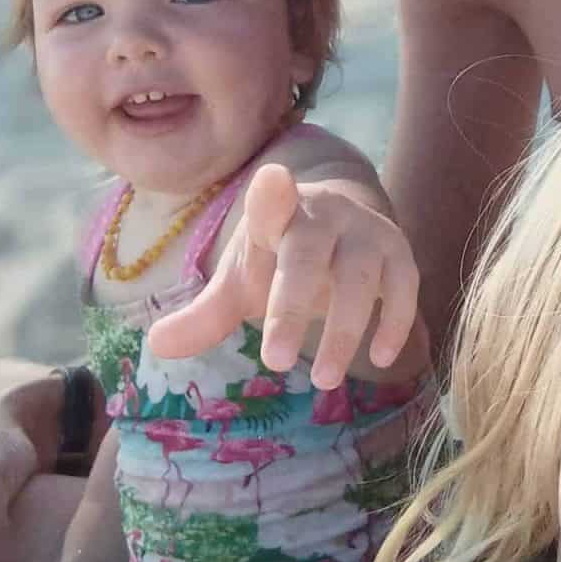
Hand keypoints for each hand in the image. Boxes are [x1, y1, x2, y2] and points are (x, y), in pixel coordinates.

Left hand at [146, 163, 421, 388]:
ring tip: (323, 380)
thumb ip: (205, 315)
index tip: (272, 181)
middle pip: (310, 255)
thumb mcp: (242, 282)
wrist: (343, 229)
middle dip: (292, 306)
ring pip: (361, 275)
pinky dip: (395, 321)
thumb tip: (156, 345)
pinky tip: (379, 357)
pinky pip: (404, 286)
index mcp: (278, 214)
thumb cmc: (282, 260)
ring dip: (344, 329)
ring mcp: (367, 232)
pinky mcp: (399, 255)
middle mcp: (326, 216)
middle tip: (274, 362)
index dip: (272, 195)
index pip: (271, 201)